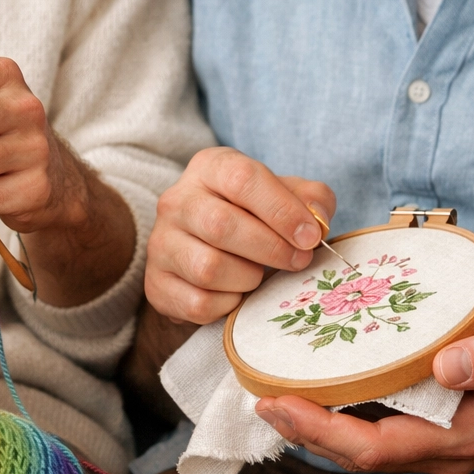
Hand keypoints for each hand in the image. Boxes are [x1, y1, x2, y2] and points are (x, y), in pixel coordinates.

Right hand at [145, 147, 336, 323]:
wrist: (204, 251)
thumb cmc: (251, 218)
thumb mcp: (282, 196)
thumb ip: (310, 199)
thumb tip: (316, 220)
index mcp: (209, 168)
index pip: (242, 178)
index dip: (281, 209)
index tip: (309, 236)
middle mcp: (176, 201)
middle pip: (221, 225)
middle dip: (270, 248)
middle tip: (297, 261)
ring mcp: (161, 244)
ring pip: (208, 268)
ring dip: (248, 278)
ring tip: (259, 276)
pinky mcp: (156, 284)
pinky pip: (198, 303)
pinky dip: (227, 305)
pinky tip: (236, 294)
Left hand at [255, 293, 473, 473]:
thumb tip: (445, 367)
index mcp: (461, 437)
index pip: (372, 448)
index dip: (319, 430)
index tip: (276, 400)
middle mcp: (439, 450)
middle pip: (354, 453)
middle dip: (302, 429)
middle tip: (258, 394)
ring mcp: (431, 442)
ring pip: (357, 444)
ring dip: (311, 423)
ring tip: (270, 391)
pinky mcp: (426, 426)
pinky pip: (369, 428)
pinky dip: (334, 412)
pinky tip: (309, 386)